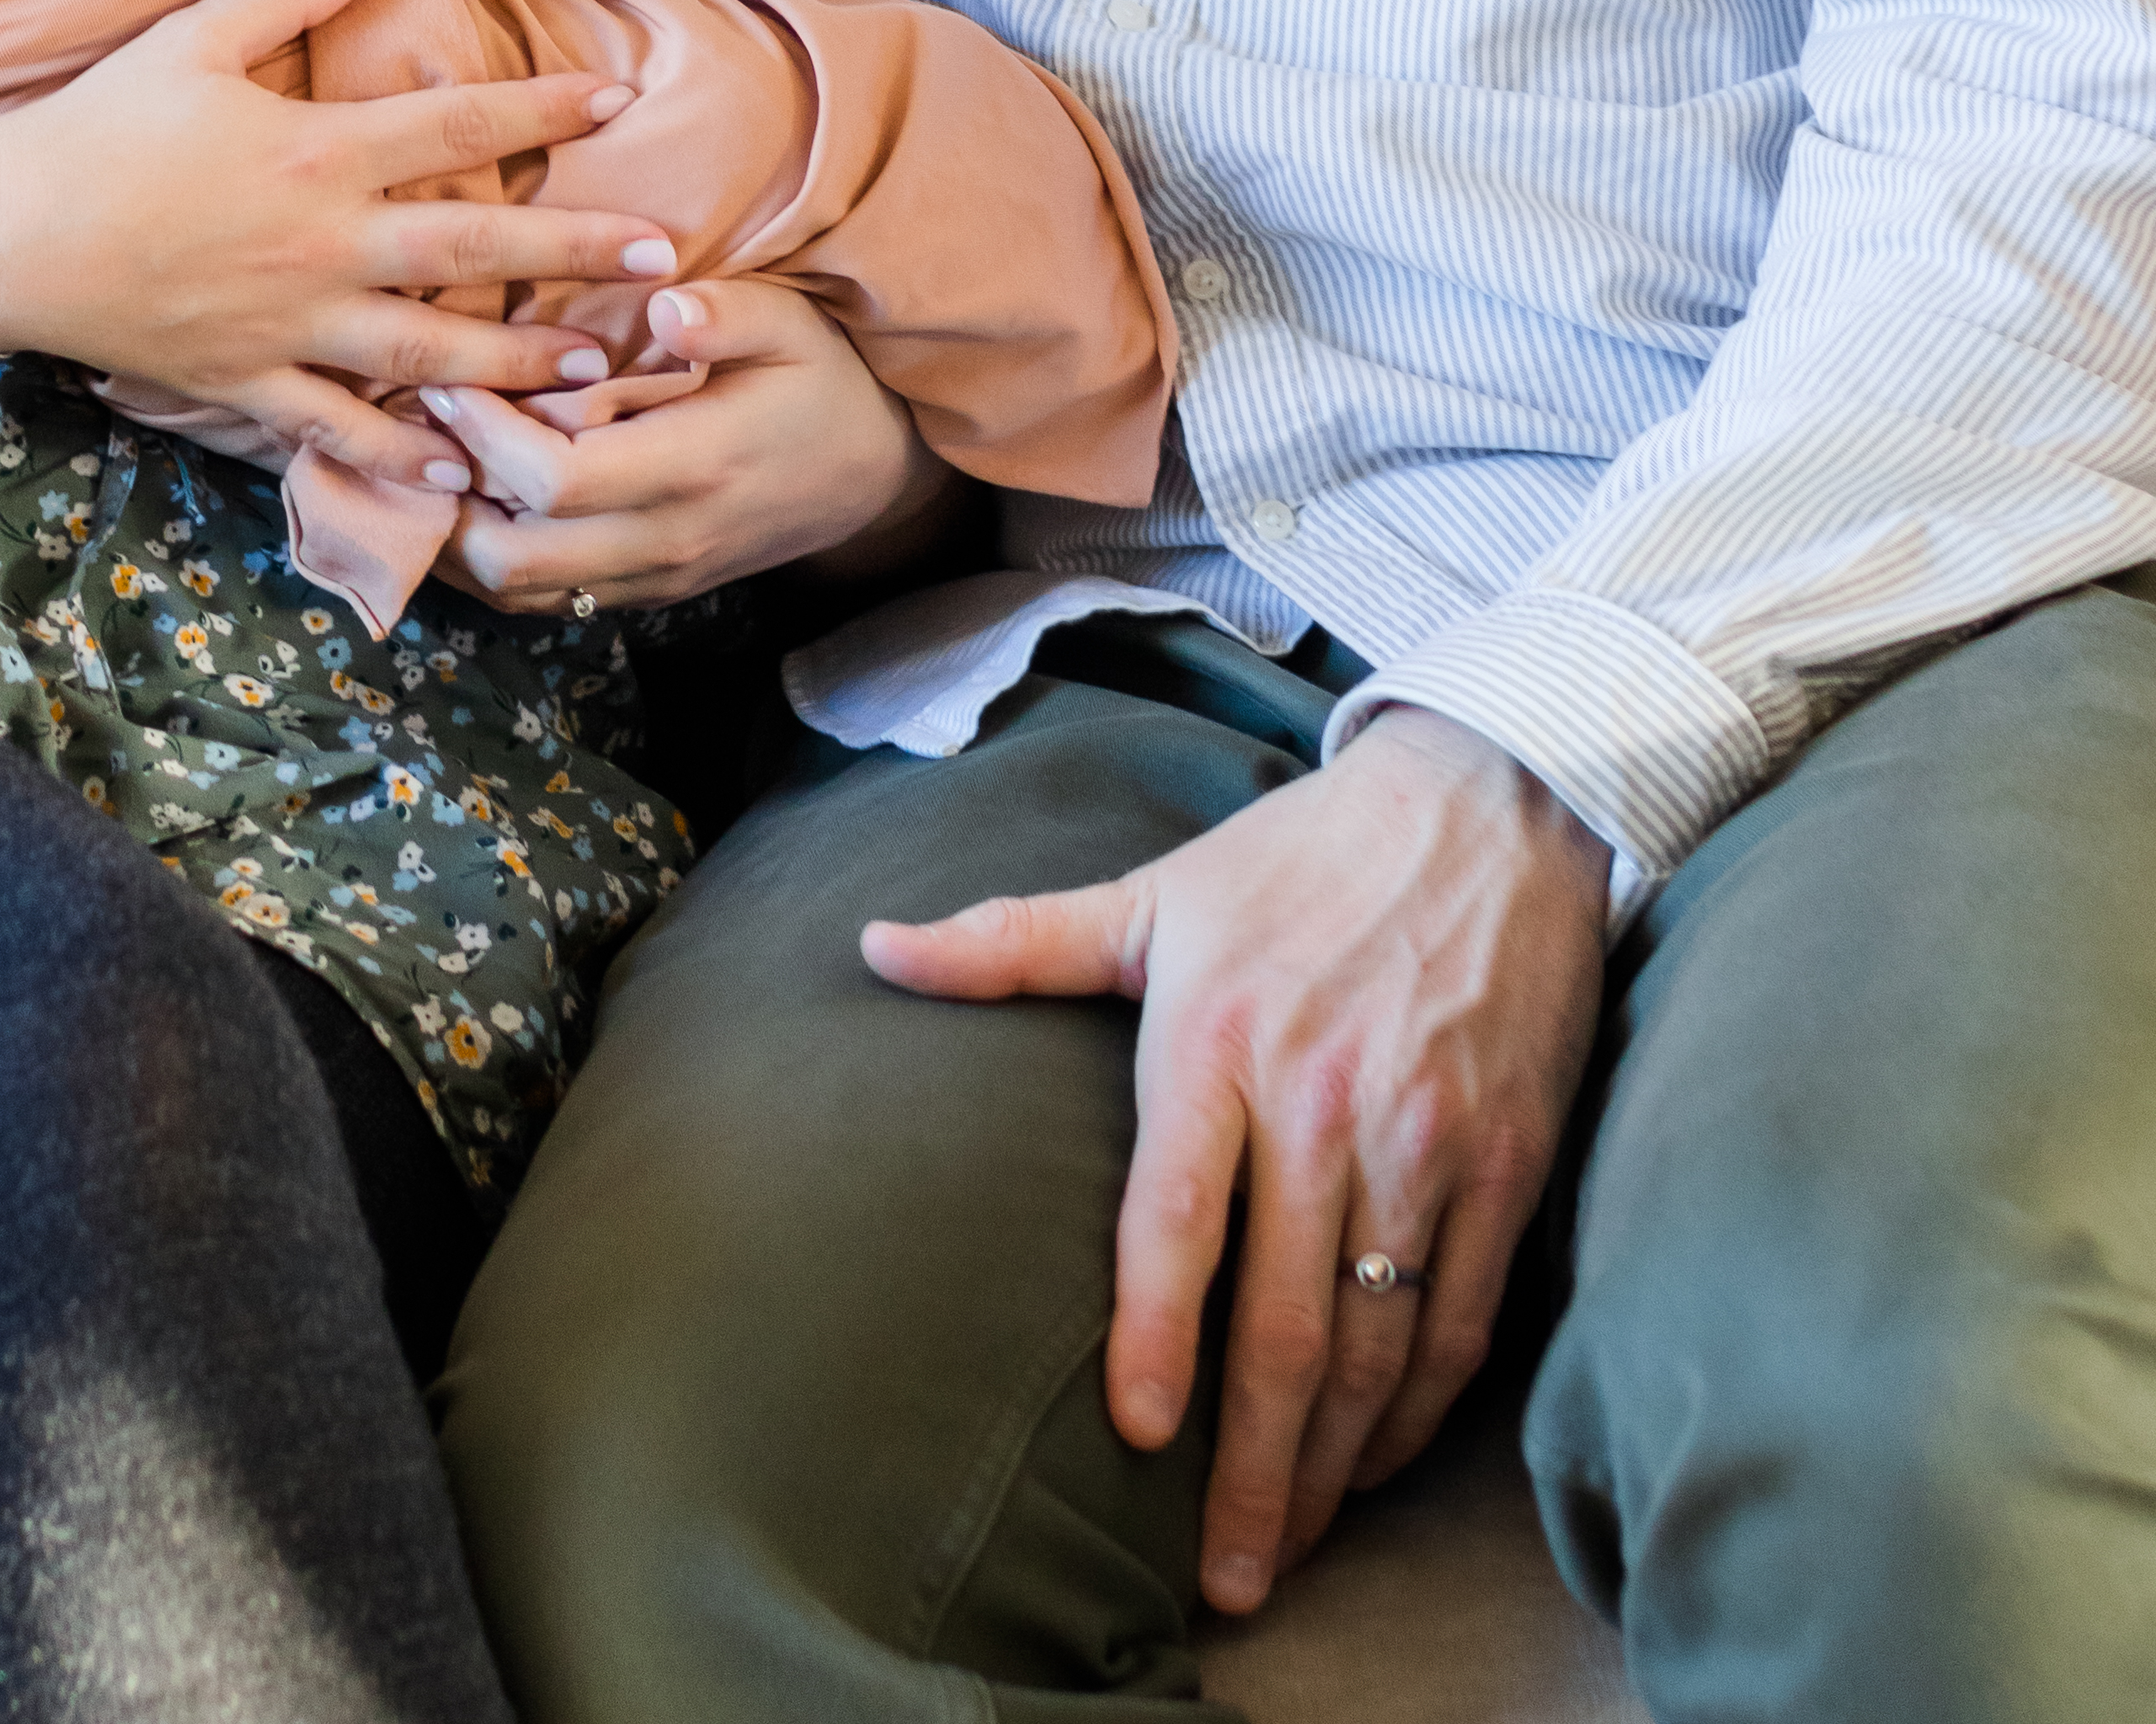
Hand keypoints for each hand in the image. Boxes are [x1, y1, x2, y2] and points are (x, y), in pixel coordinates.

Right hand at [0, 0, 688, 493]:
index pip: (456, 122)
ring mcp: (289, 321)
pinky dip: (401, 454)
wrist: (2, 229)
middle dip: (572, 253)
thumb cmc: (97, 123)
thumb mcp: (191, 36)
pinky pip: (338, 428)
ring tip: (595, 377)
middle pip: (472, 247)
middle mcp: (322, 241)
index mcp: (317, 149)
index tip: (615, 100)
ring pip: (427, 353)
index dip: (541, 107)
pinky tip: (460, 473)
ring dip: (517, 365)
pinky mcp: (247, 379)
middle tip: (659, 262)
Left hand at [433, 275, 946, 609]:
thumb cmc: (826, 382)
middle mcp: (664, 539)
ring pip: (518, 591)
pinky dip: (489, 557)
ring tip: (422, 464)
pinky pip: (543, 595)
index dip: (487, 437)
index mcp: (694, 468)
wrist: (875, 476)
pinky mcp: (645, 591)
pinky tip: (464, 498)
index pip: (556, 480)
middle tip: (416, 428)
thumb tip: (665, 302)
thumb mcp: (792, 325)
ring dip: (455, 539)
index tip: (448, 379)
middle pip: (515, 559)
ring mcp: (653, 577)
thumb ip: (729, 313)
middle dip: (446, 500)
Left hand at [862, 708, 1607, 1613]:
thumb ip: (1018, 941)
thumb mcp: (1155, 890)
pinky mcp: (1503, 1161)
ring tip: (1292, 1540)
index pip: (1180, 1215)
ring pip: (1378, 1342)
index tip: (1139, 1432)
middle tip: (1225, 1574)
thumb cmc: (1301, 857)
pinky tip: (1377, 1455)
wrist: (1488, 804)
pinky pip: (1463, 1318)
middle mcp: (1323, 1102)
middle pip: (1285, 1319)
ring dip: (1336, 1461)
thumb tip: (876, 946)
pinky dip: (1421, 1407)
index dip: (1159, 1331)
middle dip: (1254, 1467)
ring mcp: (1422, 1141)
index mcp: (1220, 1039)